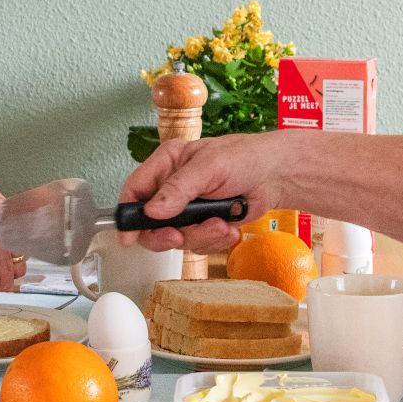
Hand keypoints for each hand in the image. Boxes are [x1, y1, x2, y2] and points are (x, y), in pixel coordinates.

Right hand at [119, 133, 283, 252]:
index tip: (129, 236)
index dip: (128, 215)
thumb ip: (179, 188)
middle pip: (150, 223)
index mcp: (166, 164)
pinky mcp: (203, 224)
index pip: (134, 191)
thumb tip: (153, 210)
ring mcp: (187, 208)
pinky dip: (214, 240)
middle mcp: (172, 188)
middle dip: (167, 234)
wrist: (275, 176)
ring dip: (200, 236)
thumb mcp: (209, 167)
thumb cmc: (245, 157)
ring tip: (221, 224)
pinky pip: (197, 244)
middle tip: (180, 236)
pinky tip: (229, 227)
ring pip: (177, 237)